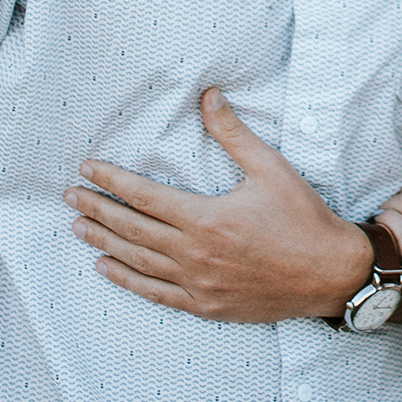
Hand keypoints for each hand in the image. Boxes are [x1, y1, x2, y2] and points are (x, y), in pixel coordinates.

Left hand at [66, 89, 371, 321]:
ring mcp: (198, 285)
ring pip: (137, 262)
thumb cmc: (303, 219)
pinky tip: (107, 268)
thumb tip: (209, 96)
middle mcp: (194, 255)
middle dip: (97, 210)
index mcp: (206, 219)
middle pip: (131, 229)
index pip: (144, 196)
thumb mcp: (271, 169)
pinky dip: (127, 281)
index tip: (88, 170)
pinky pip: (155, 293)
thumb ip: (233, 134)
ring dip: (104, 243)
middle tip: (70, 197)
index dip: (112, 182)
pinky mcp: (205, 305)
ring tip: (78, 228)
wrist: (331, 274)